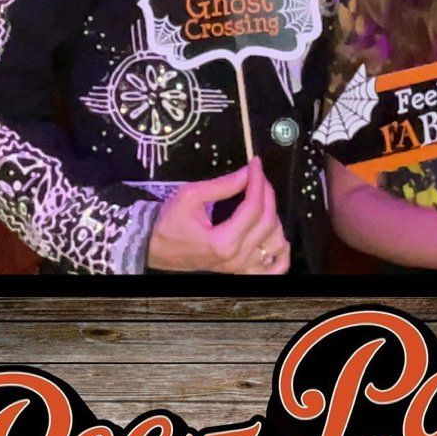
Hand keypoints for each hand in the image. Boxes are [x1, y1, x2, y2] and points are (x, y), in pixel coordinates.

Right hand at [147, 158, 290, 274]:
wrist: (156, 249)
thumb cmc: (169, 223)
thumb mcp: (190, 196)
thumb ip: (222, 185)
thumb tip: (247, 173)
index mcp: (223, 241)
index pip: (253, 207)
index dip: (257, 181)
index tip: (255, 164)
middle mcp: (236, 257)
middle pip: (267, 221)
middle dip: (266, 192)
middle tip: (257, 176)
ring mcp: (241, 268)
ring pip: (276, 241)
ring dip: (274, 217)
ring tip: (261, 200)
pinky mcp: (241, 271)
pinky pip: (274, 268)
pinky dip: (280, 252)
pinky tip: (274, 234)